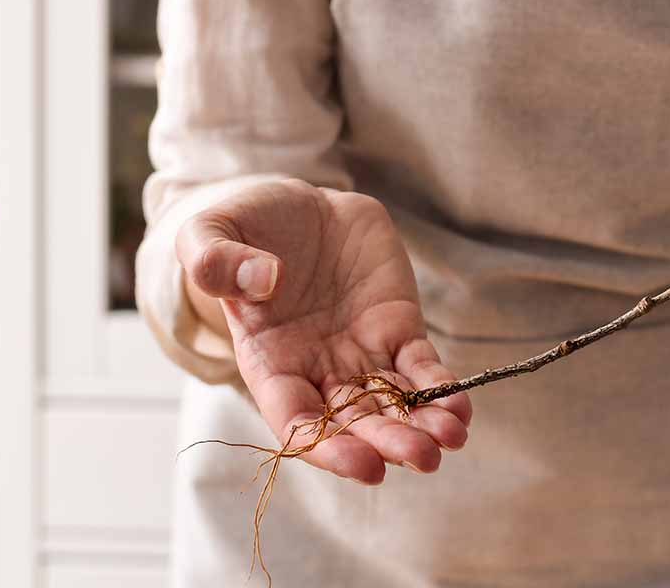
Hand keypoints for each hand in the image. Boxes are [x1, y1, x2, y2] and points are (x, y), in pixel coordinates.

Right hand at [176, 179, 470, 483]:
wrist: (298, 206)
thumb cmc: (245, 227)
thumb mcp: (208, 235)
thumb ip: (215, 261)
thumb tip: (263, 280)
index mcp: (267, 362)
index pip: (295, 422)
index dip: (326, 446)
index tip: (361, 463)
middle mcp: (316, 370)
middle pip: (353, 422)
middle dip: (387, 443)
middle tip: (422, 457)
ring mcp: (360, 351)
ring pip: (393, 402)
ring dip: (422, 425)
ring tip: (450, 438)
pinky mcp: (397, 327)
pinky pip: (421, 367)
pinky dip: (441, 388)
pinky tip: (460, 409)